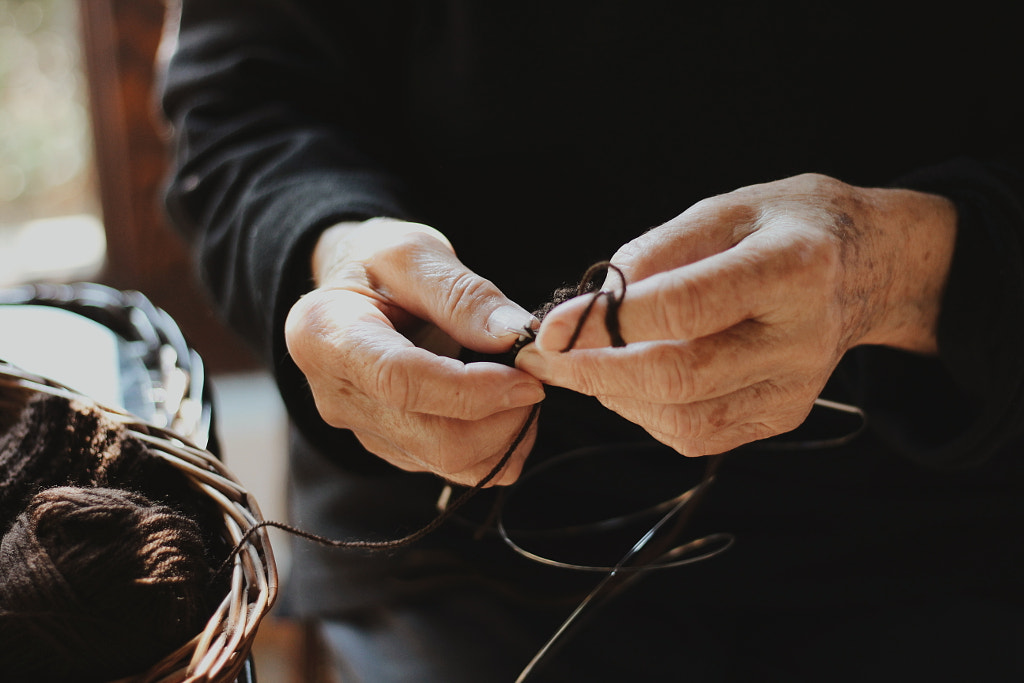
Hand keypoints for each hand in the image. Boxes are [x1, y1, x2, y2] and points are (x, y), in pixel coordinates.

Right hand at [285, 218, 542, 485]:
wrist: (353, 291)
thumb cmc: (378, 264)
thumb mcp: (415, 253)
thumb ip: (463, 294)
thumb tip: (516, 336)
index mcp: (326, 335)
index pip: (401, 381)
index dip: (473, 388)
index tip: (527, 377)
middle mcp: (337, 396)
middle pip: (434, 439)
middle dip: (503, 417)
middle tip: (534, 377)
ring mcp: (364, 431)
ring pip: (451, 462)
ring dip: (507, 434)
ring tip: (520, 384)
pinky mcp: (391, 449)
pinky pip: (455, 467)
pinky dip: (496, 444)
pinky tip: (502, 403)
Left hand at [516, 173, 955, 455]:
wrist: (865, 267)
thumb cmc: (785, 226)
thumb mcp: (726, 208)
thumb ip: (657, 251)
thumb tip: (590, 303)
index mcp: (791, 269)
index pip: (684, 308)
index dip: (606, 323)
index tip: (549, 326)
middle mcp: (800, 339)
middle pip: (678, 378)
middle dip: (592, 372)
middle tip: (543, 358)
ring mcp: (795, 389)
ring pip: (681, 419)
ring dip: (613, 394)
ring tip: (584, 359)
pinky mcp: (782, 416)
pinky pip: (696, 434)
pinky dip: (644, 411)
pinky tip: (628, 378)